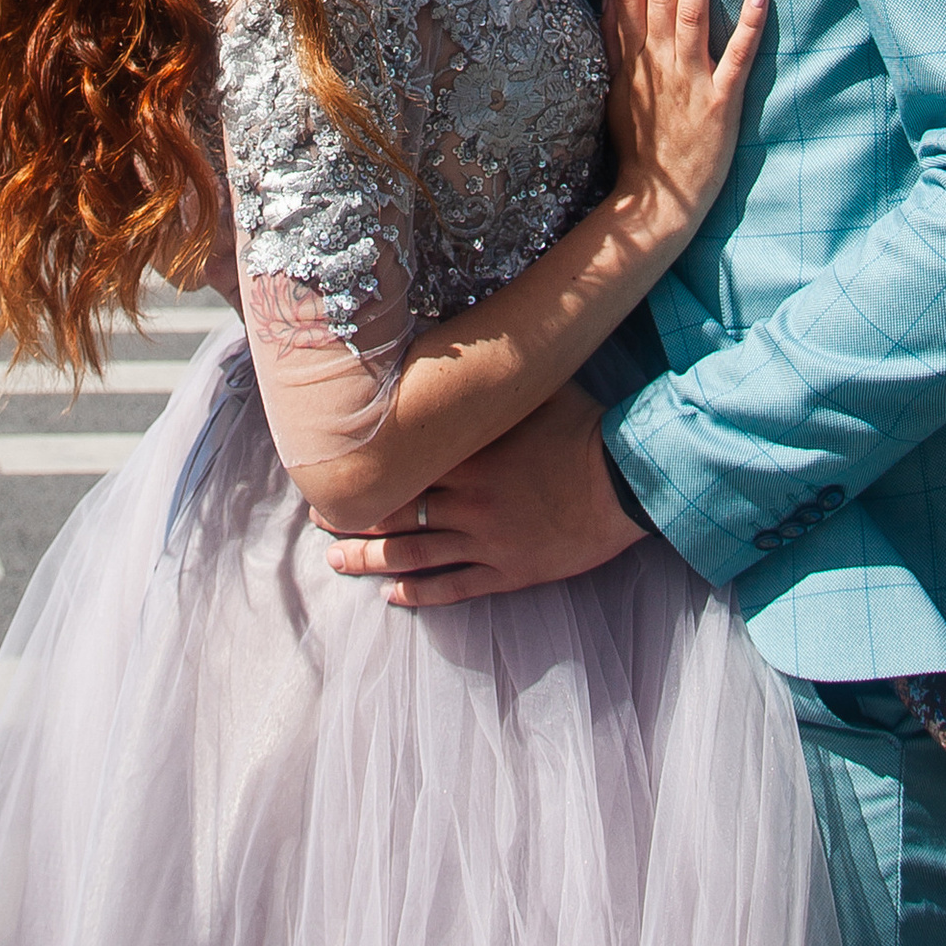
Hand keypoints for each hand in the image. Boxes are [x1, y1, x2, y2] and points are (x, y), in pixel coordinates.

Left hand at [322, 386, 649, 608]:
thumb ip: (492, 383)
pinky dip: (419, 594)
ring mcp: (486, 542)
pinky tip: (391, 596)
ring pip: (413, 556)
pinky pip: (453, 589)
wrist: (625, 480)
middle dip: (353, 518)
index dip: (363, 475)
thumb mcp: (535, 391)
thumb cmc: (582, 428)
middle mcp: (468, 502)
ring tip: (338, 561)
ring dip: (370, 559)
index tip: (331, 473)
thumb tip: (465, 348)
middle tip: (321, 519)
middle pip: (396, 514)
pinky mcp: (508, 572)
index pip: (400, 469)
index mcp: (469, 456)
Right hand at [600, 0, 764, 251]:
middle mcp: (659, 62)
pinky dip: (749, 28)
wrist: (656, 202)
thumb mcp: (614, 90)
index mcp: (634, 58)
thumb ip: (613, 42)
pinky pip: (737, 59)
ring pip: (694, 15)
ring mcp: (690, 81)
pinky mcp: (721, 103)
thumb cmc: (638, 144)